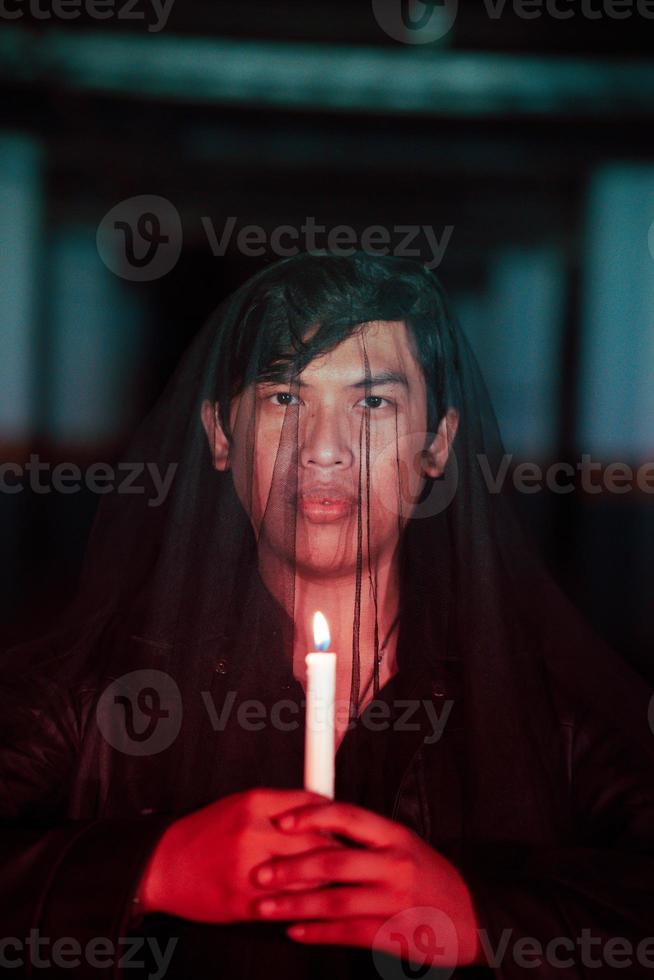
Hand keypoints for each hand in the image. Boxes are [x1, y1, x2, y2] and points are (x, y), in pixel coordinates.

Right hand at [138, 788, 339, 922]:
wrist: (163, 866)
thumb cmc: (205, 833)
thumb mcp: (240, 804)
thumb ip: (281, 806)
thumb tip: (323, 810)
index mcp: (253, 803)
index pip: (312, 805)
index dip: (336, 818)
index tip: (347, 826)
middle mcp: (252, 832)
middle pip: (317, 840)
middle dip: (339, 851)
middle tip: (350, 857)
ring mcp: (248, 869)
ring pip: (309, 875)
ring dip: (326, 880)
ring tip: (335, 880)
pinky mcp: (244, 902)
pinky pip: (289, 904)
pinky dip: (305, 903)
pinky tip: (311, 901)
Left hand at [250, 800, 482, 967]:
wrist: (472, 916)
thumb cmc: (429, 877)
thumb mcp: (404, 845)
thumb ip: (365, 838)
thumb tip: (316, 826)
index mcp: (394, 835)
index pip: (347, 816)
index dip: (310, 817)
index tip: (280, 822)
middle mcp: (395, 863)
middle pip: (332, 861)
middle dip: (289, 868)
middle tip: (259, 873)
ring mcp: (394, 900)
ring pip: (334, 901)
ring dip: (293, 905)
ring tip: (264, 907)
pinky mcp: (394, 933)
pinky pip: (347, 933)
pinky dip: (317, 934)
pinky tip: (294, 932)